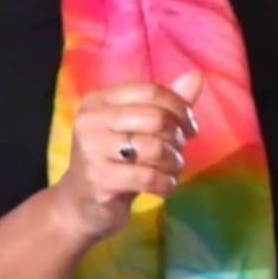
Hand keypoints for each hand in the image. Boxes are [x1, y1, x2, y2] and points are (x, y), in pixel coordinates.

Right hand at [45, 70, 202, 246]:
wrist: (81, 203)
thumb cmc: (116, 160)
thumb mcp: (139, 129)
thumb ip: (167, 104)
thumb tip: (197, 75)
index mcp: (99, 100)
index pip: (151, 91)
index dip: (180, 108)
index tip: (190, 128)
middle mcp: (91, 120)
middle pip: (157, 117)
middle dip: (177, 137)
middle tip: (177, 152)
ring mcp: (92, 149)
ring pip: (155, 148)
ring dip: (174, 163)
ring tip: (170, 170)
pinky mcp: (99, 179)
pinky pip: (148, 177)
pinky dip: (166, 183)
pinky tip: (163, 187)